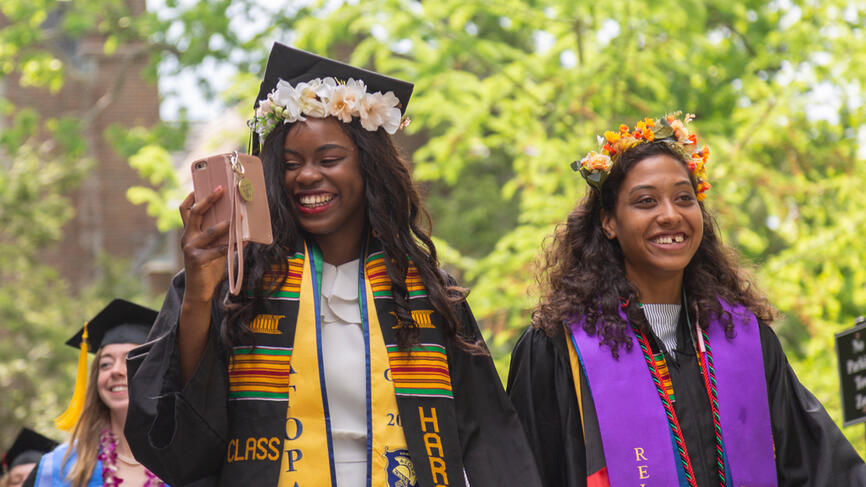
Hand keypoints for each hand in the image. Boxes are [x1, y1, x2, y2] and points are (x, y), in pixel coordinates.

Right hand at [179, 188, 228, 302]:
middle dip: (209, 199)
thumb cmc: (208, 265)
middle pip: (195, 213)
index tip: (202, 184)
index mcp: (188, 232)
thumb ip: (216, 232)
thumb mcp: (211, 245)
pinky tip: (245, 241)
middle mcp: (187, 238)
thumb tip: (234, 216)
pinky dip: (234, 245)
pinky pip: (219, 250)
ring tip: (238, 217)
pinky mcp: (198, 260)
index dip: (192, 196)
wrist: (199, 290)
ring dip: (226, 224)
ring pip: (210, 231)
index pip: (185, 210)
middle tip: (221, 190)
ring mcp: (190, 249)